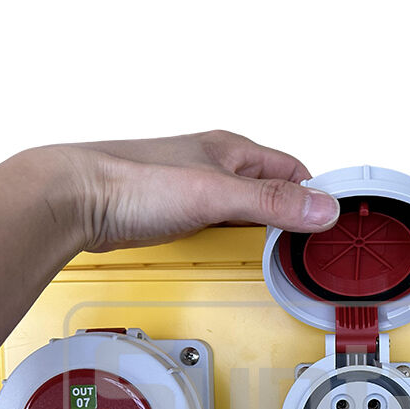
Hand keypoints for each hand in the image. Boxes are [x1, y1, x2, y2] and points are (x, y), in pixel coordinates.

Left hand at [46, 130, 340, 251]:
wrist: (77, 200)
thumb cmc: (132, 183)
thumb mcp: (216, 193)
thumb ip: (271, 202)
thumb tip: (321, 209)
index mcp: (232, 151)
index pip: (294, 171)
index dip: (316, 195)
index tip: (332, 222)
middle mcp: (218, 168)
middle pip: (273, 193)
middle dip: (291, 219)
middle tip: (306, 248)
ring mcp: (198, 192)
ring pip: (247, 212)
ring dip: (261, 233)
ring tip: (276, 255)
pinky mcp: (179, 214)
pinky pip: (222, 227)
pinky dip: (234, 242)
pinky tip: (233, 254)